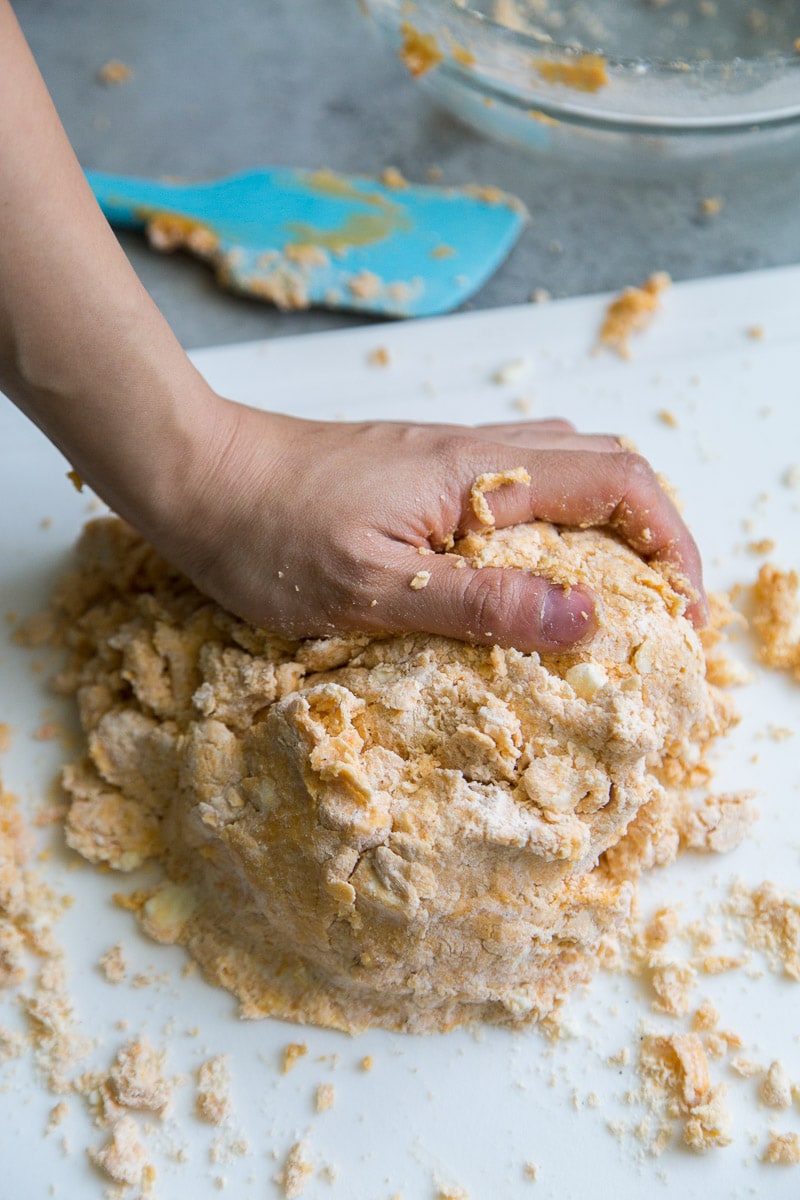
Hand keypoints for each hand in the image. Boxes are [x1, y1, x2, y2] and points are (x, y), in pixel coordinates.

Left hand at [160, 398, 705, 652]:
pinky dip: (550, 519)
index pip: (619, 482)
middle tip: (653, 612)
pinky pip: (513, 480)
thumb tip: (588, 621)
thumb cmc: (266, 532)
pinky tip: (522, 568)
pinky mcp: (416, 468)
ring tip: (603, 596)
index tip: (680, 614)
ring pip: (562, 467)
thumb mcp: (371, 587)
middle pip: (605, 466)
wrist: (193, 472)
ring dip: (604, 525)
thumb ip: (480, 604)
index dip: (671, 543)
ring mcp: (445, 454)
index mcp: (477, 474)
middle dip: (651, 534)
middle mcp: (475, 451)